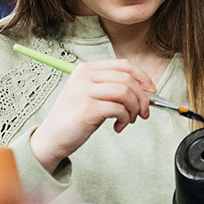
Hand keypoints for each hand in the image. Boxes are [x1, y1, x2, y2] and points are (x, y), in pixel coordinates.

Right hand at [32, 60, 154, 171]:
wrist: (52, 138)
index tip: (151, 91)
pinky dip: (125, 119)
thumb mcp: (92, 96)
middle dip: (142, 97)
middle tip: (143, 113)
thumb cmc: (75, 118)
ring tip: (129, 120)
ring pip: (125, 92)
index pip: (123, 65)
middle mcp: (84, 76)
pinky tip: (118, 127)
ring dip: (134, 109)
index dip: (142, 77)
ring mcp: (84, 92)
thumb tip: (145, 91)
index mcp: (86, 69)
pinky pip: (118, 109)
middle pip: (127, 78)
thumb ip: (113, 88)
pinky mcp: (86, 109)